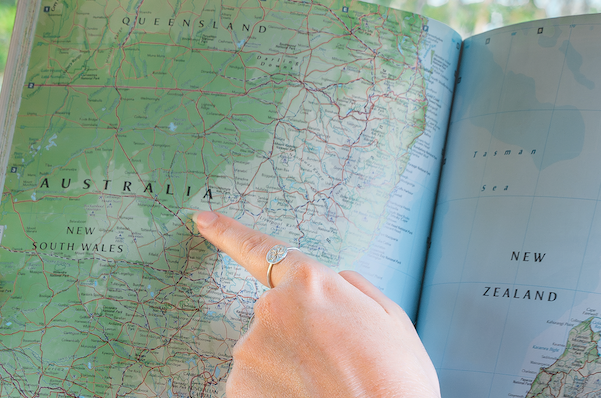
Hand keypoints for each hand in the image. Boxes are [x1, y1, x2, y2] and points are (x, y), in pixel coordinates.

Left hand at [193, 211, 439, 397]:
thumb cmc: (395, 382)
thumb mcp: (392, 320)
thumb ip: (354, 290)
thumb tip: (335, 282)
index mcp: (310, 284)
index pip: (261, 250)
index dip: (229, 233)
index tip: (205, 220)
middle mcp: (271, 310)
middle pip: (276, 318)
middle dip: (298, 338)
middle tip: (336, 365)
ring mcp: (250, 352)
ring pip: (265, 356)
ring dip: (287, 370)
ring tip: (325, 387)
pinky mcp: (238, 388)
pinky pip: (255, 386)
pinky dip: (274, 394)